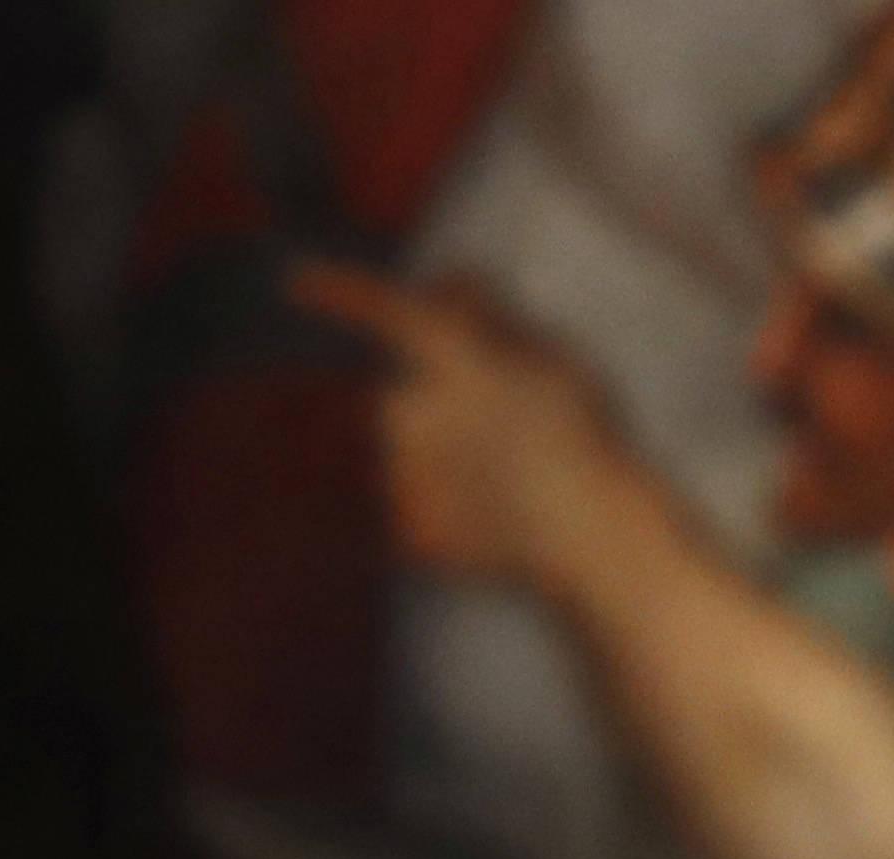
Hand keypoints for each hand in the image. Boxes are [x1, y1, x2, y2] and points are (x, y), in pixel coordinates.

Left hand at [289, 259, 655, 590]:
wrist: (596, 543)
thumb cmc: (588, 443)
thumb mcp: (559, 358)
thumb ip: (497, 318)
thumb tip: (451, 287)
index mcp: (448, 358)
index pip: (386, 311)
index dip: (342, 292)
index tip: (298, 280)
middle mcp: (408, 407)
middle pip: (411, 394)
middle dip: (446, 403)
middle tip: (515, 431)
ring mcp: (403, 472)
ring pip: (418, 453)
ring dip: (455, 458)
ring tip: (521, 485)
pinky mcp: (411, 527)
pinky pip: (427, 507)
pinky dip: (458, 512)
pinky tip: (505, 525)